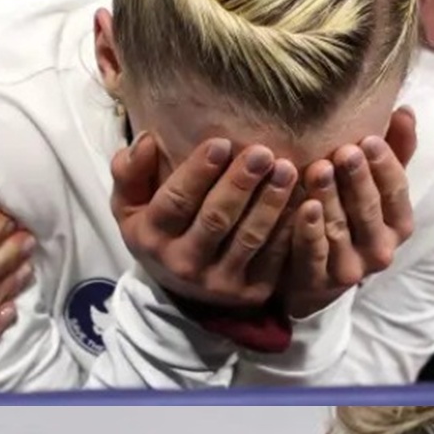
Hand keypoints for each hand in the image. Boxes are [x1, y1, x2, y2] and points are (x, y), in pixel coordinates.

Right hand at [111, 134, 299, 308]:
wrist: (181, 289)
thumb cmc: (158, 230)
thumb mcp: (129, 205)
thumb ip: (129, 172)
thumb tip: (144, 140)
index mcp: (152, 237)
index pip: (176, 202)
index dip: (198, 172)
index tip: (221, 142)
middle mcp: (184, 264)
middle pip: (216, 219)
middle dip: (241, 184)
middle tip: (262, 153)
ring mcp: (220, 282)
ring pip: (249, 238)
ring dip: (270, 203)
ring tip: (287, 170)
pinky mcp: (251, 292)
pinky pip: (274, 258)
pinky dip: (289, 230)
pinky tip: (305, 201)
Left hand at [280, 108, 417, 320]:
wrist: (315, 277)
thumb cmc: (349, 218)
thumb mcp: (375, 188)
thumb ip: (393, 153)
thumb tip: (405, 110)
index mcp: (398, 224)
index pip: (397, 191)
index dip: (385, 166)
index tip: (370, 138)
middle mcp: (380, 249)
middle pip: (369, 210)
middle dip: (358, 179)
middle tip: (346, 151)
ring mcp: (350, 268)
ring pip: (340, 229)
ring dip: (331, 198)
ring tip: (319, 168)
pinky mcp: (318, 281)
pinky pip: (314, 254)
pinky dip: (310, 231)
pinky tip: (304, 206)